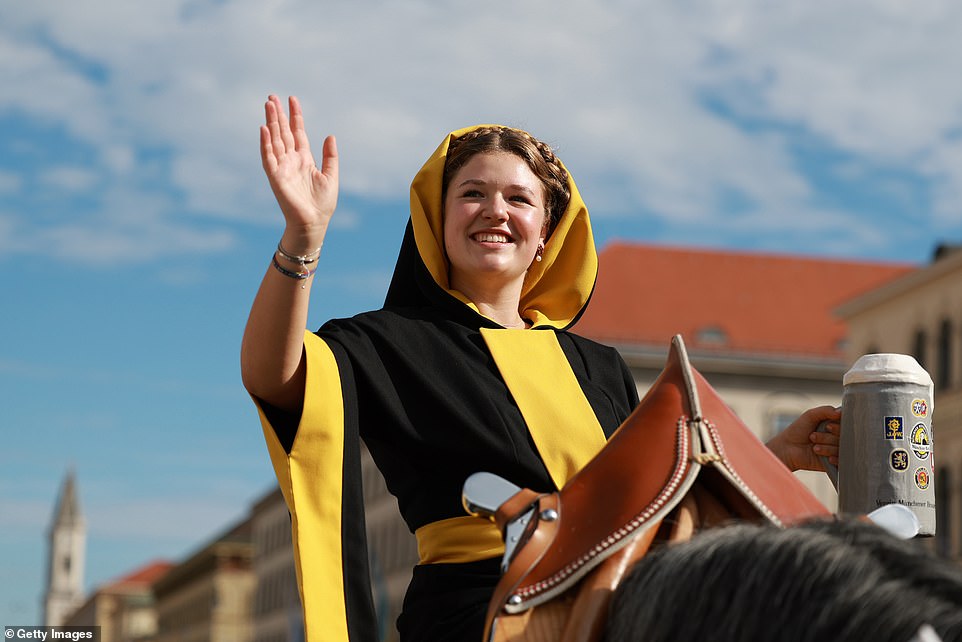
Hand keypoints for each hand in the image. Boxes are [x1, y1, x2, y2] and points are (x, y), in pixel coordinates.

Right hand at [260, 95, 337, 248]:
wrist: (314, 223)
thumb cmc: (322, 204)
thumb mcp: (331, 176)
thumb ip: (330, 156)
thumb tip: (330, 135)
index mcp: (304, 159)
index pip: (297, 132)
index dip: (295, 116)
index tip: (292, 99)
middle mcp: (291, 160)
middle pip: (283, 132)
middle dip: (278, 115)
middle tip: (272, 97)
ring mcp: (282, 167)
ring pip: (275, 140)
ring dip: (271, 123)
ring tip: (268, 105)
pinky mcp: (275, 177)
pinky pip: (268, 157)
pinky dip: (266, 143)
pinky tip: (264, 129)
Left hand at [766, 405, 840, 472]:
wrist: (787, 448)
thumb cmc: (797, 430)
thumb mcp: (810, 415)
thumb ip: (825, 410)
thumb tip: (841, 412)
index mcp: (834, 425)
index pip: (846, 425)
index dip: (839, 426)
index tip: (827, 426)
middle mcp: (836, 437)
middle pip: (845, 437)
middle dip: (828, 437)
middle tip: (813, 436)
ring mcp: (835, 450)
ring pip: (842, 448)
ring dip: (827, 447)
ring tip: (813, 447)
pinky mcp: (833, 463)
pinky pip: (842, 461)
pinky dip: (836, 459)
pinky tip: (827, 459)